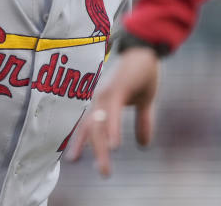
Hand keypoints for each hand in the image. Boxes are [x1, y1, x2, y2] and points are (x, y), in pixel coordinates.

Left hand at [67, 46, 159, 176]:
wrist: (146, 48)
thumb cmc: (143, 71)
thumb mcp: (145, 102)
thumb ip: (143, 122)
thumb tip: (144, 145)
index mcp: (104, 101)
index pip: (88, 125)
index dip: (80, 141)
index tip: (74, 158)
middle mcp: (100, 99)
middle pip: (92, 131)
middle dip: (95, 153)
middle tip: (103, 173)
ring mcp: (106, 95)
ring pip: (100, 127)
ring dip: (102, 149)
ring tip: (105, 169)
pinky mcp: (117, 90)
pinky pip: (112, 115)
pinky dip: (112, 131)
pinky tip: (114, 146)